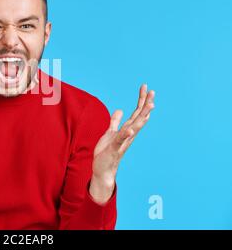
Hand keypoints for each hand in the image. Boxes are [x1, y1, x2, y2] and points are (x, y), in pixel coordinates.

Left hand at [89, 84, 154, 203]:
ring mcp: (123, 141)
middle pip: (139, 117)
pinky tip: (131, 129)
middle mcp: (128, 135)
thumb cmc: (107, 152)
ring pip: (135, 126)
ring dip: (142, 116)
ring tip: (150, 105)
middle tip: (152, 91)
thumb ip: (115, 122)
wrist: (103, 169)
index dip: (140, 100)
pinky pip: (121, 140)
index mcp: (127, 130)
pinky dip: (126, 134)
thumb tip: (120, 109)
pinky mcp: (115, 149)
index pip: (136, 112)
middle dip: (146, 104)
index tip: (145, 87)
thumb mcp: (110, 133)